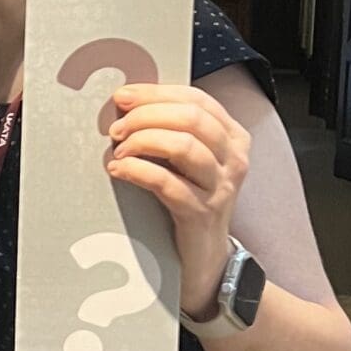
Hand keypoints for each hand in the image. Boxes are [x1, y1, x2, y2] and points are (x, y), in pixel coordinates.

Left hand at [104, 84, 250, 313]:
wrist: (205, 257)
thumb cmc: (190, 199)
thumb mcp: (189, 160)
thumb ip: (173, 129)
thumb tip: (130, 102)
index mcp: (232, 137)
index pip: (196, 99)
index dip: (156, 93)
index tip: (123, 96)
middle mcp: (233, 159)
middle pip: (190, 118)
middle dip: (146, 116)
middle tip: (116, 127)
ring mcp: (220, 187)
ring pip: (182, 146)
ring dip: (142, 141)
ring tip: (119, 150)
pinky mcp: (201, 214)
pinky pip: (167, 183)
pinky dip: (137, 171)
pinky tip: (119, 170)